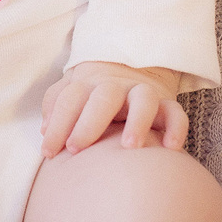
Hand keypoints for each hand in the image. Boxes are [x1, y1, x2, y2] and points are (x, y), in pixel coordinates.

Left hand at [40, 60, 186, 157]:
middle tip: (76, 148)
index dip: (57, 124)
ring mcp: (143, 93)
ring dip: (138, 121)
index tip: (49, 152)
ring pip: (144, 99)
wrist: (130, 69)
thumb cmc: (92, 95)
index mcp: (88, 85)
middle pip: (103, 97)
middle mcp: (115, 87)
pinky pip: (176, 112)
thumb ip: (55, 106)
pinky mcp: (166, 103)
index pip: (69, 99)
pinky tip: (170, 148)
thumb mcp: (71, 94)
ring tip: (130, 147)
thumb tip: (45, 129)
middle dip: (88, 123)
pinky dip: (176, 128)